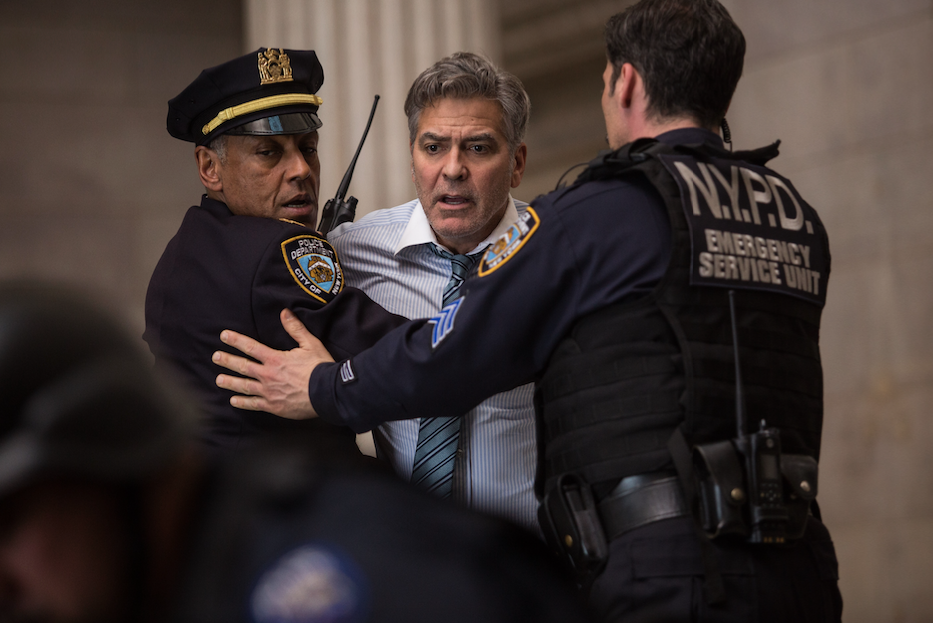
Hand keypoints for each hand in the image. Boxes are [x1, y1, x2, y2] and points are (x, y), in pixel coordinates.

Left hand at [212, 309, 333, 418]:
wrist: (327, 393)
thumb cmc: (320, 368)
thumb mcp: (310, 344)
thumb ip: (295, 329)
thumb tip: (284, 313)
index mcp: (275, 359)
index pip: (251, 347)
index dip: (236, 340)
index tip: (224, 336)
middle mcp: (268, 375)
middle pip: (243, 366)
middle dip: (227, 360)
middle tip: (215, 357)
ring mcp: (269, 392)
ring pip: (244, 386)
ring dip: (230, 382)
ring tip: (219, 379)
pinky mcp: (273, 406)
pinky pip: (254, 404)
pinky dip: (242, 402)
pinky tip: (233, 401)